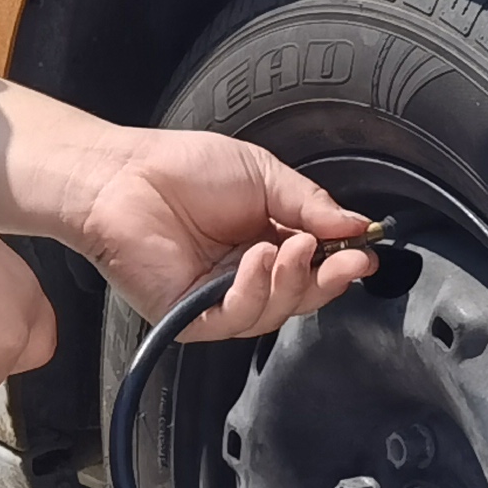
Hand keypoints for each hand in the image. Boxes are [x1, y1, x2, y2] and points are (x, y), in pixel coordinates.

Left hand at [66, 129, 378, 340]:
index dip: (342, 265)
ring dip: (291, 281)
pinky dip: (254, 291)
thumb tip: (356, 226)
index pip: (315, 267)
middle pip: (302, 297)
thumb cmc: (182, 168)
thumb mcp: (263, 173)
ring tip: (288, 246)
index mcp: (268, 242)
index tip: (363, 253)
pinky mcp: (191, 318)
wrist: (124, 175)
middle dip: (328, 280)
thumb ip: (309, 204)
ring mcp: (219, 300)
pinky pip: (236, 318)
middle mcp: (246, 276)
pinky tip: (256, 260)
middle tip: (343, 258)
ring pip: (274, 312)